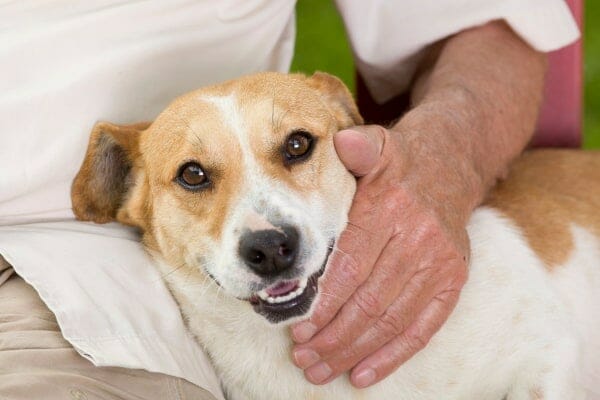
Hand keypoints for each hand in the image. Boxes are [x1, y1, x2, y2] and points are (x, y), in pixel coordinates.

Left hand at [290, 125, 469, 387]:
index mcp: (392, 209)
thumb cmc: (401, 161)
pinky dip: (393, 356)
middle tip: (302, 357)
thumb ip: (359, 147)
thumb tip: (342, 142)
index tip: (297, 327)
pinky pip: (424, 328)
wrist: (452, 165)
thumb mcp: (379, 143)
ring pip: (392, 320)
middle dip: (332, 335)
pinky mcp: (453, 282)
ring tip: (321, 370)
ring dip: (354, 351)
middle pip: (369, 300)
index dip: (324, 301)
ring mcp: (441, 264)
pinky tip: (364, 374)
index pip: (351, 265)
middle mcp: (420, 240)